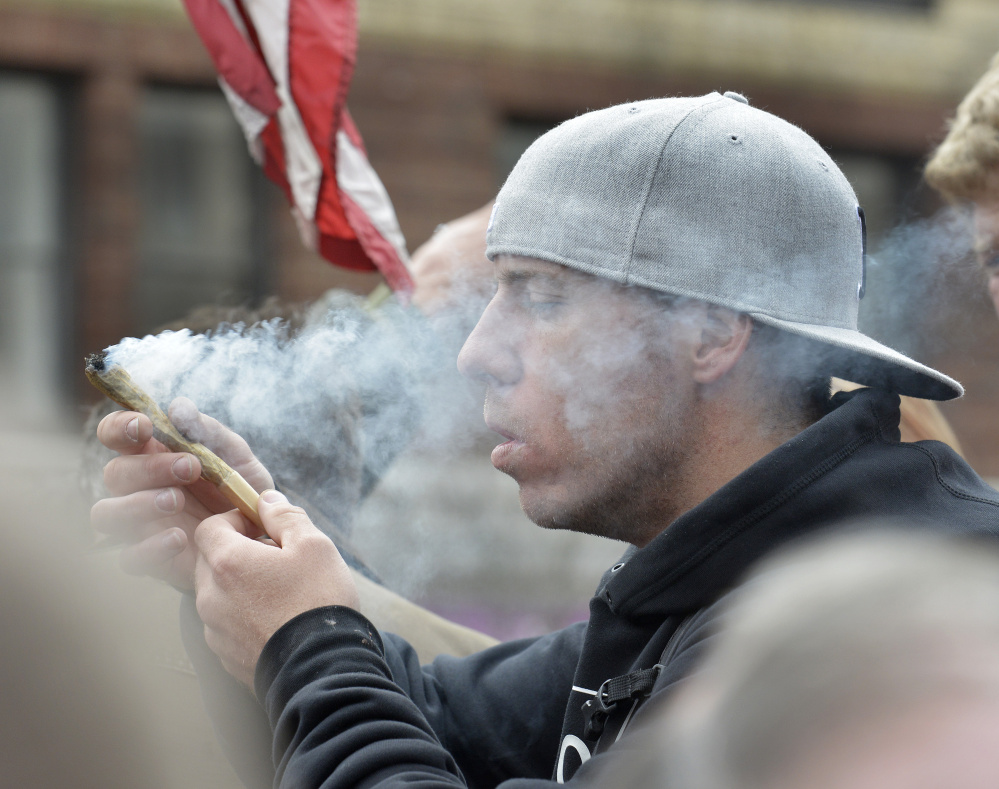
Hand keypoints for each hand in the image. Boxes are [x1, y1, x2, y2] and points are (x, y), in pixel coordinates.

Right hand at [90, 398, 272, 590]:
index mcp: (152, 455)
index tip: (143, 425)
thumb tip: (178, 408)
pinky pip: (128, 558)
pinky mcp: (150, 558)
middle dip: (150, 467)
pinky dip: (149, 548)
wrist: (261, 537)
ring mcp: (140, 525)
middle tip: (191, 467)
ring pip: (105, 514)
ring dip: (136, 504)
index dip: (119, 426)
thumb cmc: (239, 490)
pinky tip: (180, 538)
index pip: (115, 434)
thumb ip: (208, 431)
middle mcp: (138, 488)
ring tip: (176, 500)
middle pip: (114, 473)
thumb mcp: (235, 457)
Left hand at [194, 490, 358, 687]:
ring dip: (239, 586)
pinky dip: (243, 616)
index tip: (262, 527)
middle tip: (276, 558)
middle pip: (209, 561)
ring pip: (217, 594)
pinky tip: (276, 620)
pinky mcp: (224, 657)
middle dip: (237, 552)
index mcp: (227, 562)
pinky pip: (225, 625)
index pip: (209, 528)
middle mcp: (210, 596)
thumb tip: (267, 499)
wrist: (322, 669)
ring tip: (280, 592)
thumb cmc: (318, 601)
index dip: (234, 520)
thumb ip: (285, 516)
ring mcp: (214, 630)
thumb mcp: (313, 545)